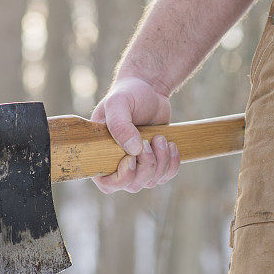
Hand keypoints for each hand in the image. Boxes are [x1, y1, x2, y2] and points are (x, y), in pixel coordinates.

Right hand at [91, 76, 180, 192]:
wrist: (148, 88)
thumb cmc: (127, 94)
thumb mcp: (118, 104)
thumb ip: (120, 125)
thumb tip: (133, 151)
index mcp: (100, 154)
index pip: (107, 184)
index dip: (122, 178)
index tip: (132, 157)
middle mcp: (117, 163)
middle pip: (133, 185)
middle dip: (147, 165)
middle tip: (150, 141)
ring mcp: (138, 165)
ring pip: (151, 181)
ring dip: (161, 161)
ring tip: (160, 138)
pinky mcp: (155, 161)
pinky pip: (166, 175)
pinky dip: (172, 163)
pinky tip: (172, 144)